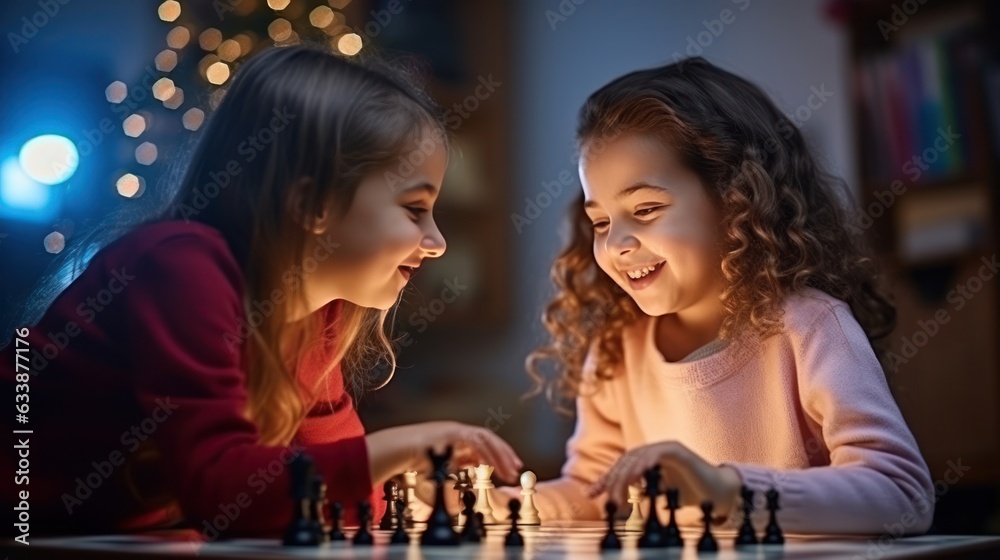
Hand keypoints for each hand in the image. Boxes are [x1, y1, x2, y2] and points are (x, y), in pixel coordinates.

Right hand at [366, 421, 521, 486]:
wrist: (396, 452)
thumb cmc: (415, 465)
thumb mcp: (440, 473)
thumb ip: (454, 478)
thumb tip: (465, 494)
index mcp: (456, 440)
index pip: (483, 444)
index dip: (498, 454)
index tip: (509, 467)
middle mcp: (458, 432)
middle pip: (488, 439)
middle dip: (504, 453)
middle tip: (517, 469)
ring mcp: (455, 430)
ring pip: (485, 439)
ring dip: (500, 455)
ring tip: (510, 471)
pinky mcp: (452, 432)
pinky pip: (475, 442)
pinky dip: (486, 454)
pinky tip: (493, 467)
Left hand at [589, 441, 741, 517]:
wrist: (717, 493)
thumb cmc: (687, 493)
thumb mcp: (655, 494)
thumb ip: (636, 494)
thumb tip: (613, 502)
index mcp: (645, 459)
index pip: (619, 467)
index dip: (604, 479)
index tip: (590, 493)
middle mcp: (652, 450)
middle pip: (625, 462)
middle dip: (613, 481)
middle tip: (608, 500)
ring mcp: (665, 448)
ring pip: (638, 457)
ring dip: (627, 475)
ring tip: (619, 494)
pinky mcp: (678, 450)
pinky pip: (659, 452)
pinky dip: (648, 461)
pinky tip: (639, 474)